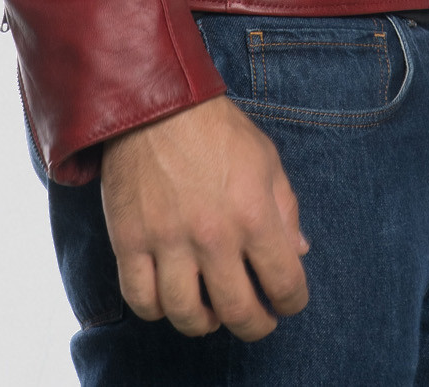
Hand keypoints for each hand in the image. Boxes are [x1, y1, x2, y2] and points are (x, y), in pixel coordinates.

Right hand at [100, 95, 309, 340]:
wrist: (155, 103)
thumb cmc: (216, 128)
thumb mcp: (266, 158)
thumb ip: (285, 208)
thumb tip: (298, 253)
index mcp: (253, 213)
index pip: (285, 283)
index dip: (292, 302)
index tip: (288, 302)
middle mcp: (212, 235)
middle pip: (238, 312)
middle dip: (255, 325)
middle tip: (256, 319)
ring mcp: (168, 241)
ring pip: (186, 316)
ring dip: (204, 324)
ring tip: (211, 314)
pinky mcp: (130, 241)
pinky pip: (141, 299)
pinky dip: (157, 310)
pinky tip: (170, 297)